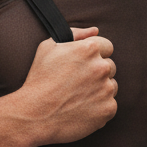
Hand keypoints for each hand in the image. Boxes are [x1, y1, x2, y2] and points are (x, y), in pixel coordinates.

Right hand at [18, 27, 117, 143]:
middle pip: (110, 66)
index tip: (82, 66)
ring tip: (78, 96)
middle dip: (97, 72)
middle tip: (77, 83)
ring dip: (100, 89)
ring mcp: (107, 89)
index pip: (106, 47)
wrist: (35, 115)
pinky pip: (110, 104)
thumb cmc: (39, 79)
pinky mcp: (108, 109)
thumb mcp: (48, 47)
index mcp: (89, 49)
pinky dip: (99, 107)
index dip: (93, 56)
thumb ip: (74, 34)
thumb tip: (95, 30)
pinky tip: (82, 108)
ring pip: (111, 86)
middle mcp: (102, 67)